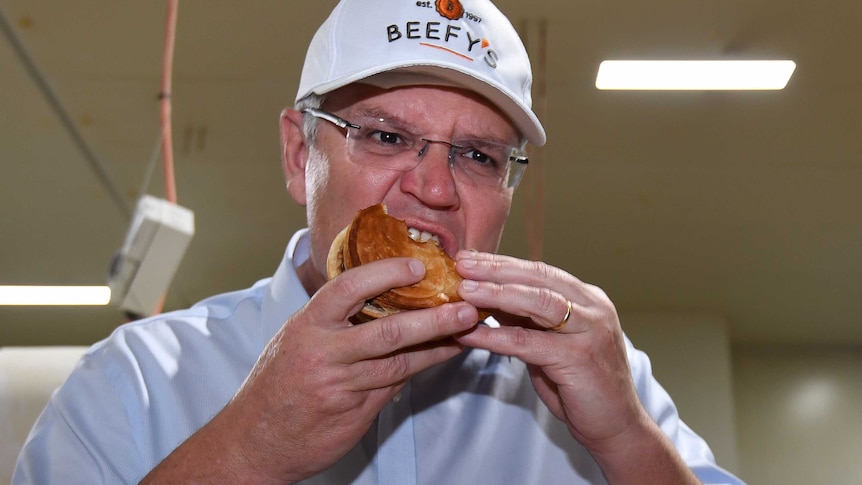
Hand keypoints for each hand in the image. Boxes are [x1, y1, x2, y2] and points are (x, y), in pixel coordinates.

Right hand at [144, 257, 478, 482]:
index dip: (386, 274)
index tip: (418, 265)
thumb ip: (334, 323)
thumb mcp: (296, 341)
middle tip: (466, 307)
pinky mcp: (353, 412)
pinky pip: (394, 386)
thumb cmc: (277, 384)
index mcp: (308, 325)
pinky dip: (421, 369)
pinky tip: (442, 356)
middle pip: (388, 332)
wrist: (253, 441)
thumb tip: (383, 301)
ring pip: (400, 363)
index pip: (349, 288)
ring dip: (437, 346)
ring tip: (466, 331)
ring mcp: (339, 385)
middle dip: (433, 319)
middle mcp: (323, 352)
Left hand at [452, 250, 647, 448]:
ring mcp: (590, 331)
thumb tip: (489, 298)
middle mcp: (593, 308)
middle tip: (462, 264)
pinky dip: (495, 337)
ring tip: (464, 291)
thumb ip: (528, 320)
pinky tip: (470, 335)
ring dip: (496, 294)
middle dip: (496, 269)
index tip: (470, 258)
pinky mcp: (580, 358)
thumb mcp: (552, 344)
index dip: (503, 263)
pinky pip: (528, 342)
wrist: (616, 427)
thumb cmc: (581, 385)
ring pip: (537, 302)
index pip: (541, 271)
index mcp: (588, 299)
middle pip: (538, 278)